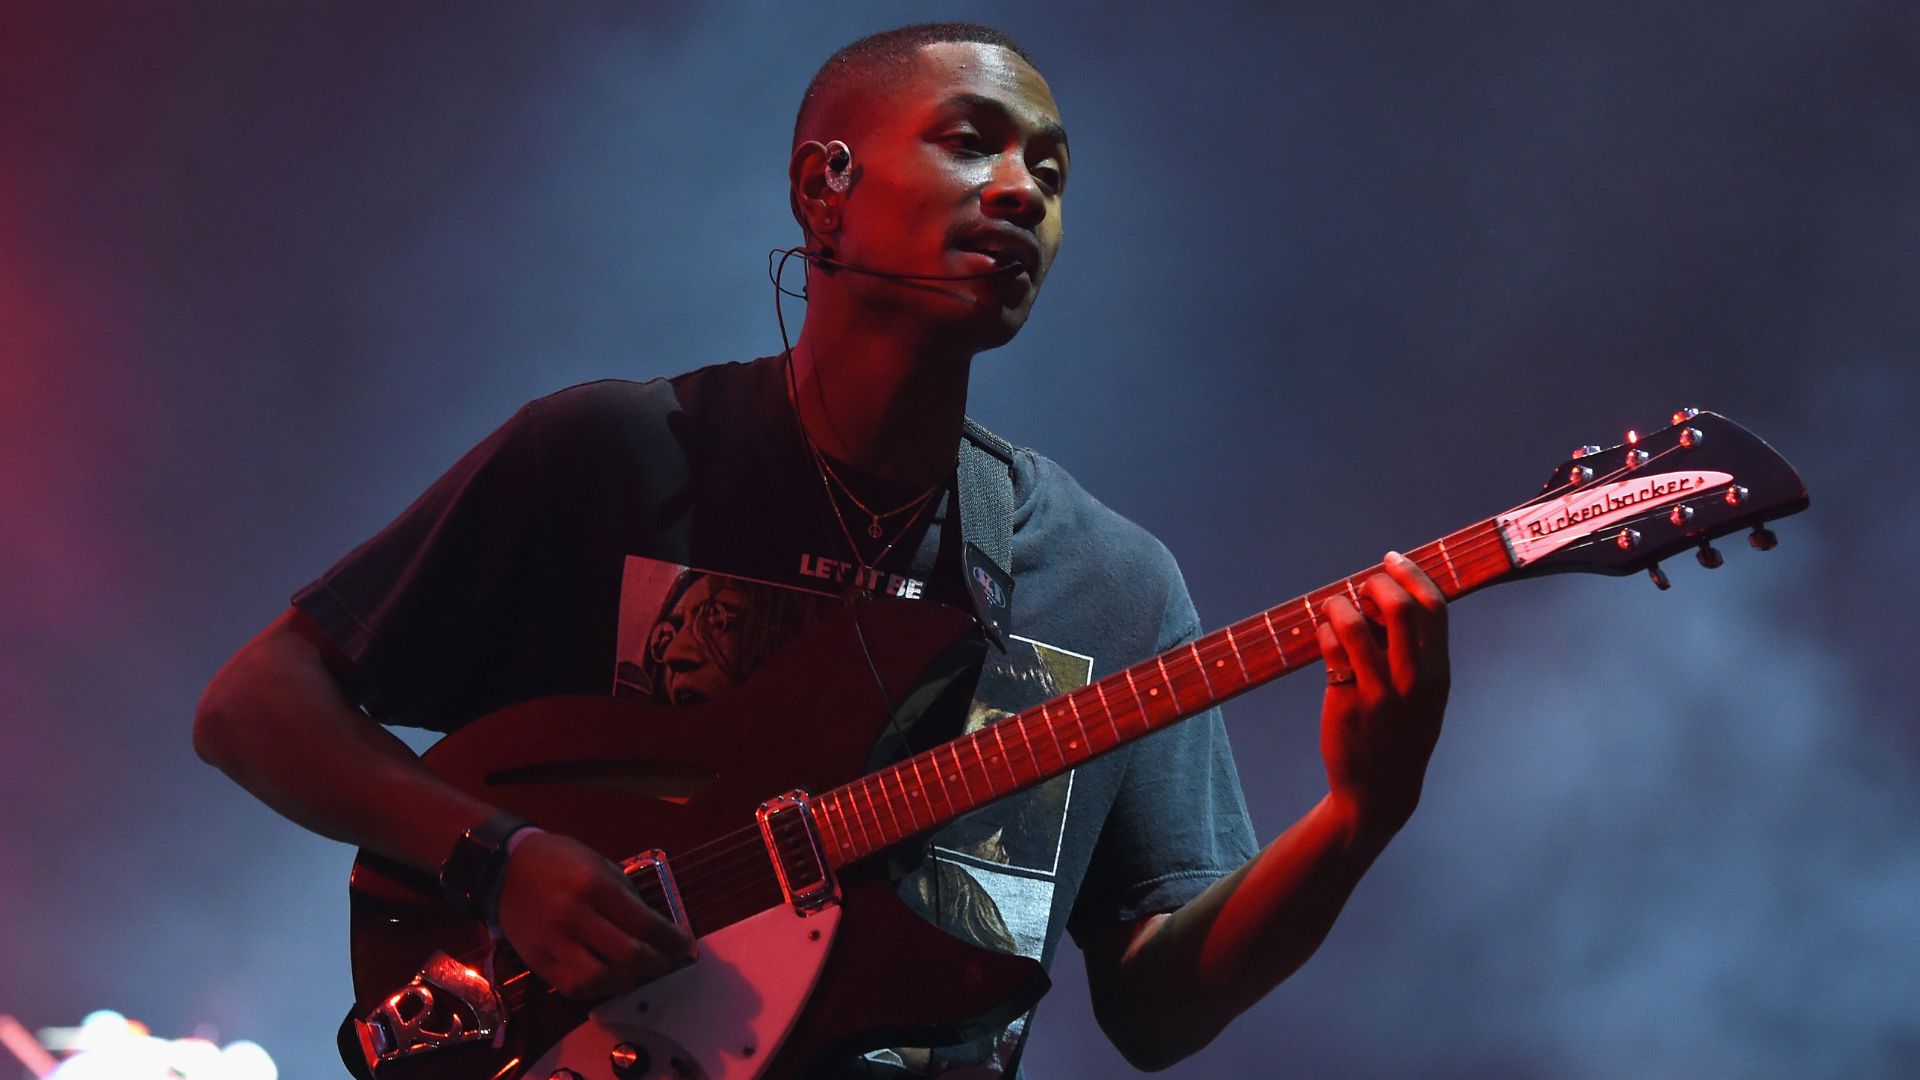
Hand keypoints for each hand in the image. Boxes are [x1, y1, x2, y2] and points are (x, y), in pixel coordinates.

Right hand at [494, 830, 696, 1000]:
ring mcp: (553, 941)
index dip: (670, 939)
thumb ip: (625, 895)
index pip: (643, 923)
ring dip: (626, 981)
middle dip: (655, 963)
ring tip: (635, 972)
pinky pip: (572, 987)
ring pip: (600, 978)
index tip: (685, 945)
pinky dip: (596, 989)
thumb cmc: (558, 860)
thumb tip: (655, 927)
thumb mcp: (598, 863)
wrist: (503, 867)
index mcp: (594, 886)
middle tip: (664, 962)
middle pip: (627, 955)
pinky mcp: (537, 960)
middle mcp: (574, 915)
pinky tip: (606, 978)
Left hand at [1315, 551, 1449, 838]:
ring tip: (1332, 607)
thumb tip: (1386, 599)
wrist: (1380, 791)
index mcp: (1438, 675)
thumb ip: (1416, 654)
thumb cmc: (1401, 735)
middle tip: (1361, 586)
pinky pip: (1331, 648)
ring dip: (1339, 603)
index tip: (1392, 559)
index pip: (1434, 608)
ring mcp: (1379, 692)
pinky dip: (1324, 631)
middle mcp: (1414, 681)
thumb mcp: (1425, 698)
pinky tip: (1324, 634)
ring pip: (1356, 623)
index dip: (1412, 574)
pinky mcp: (1346, 702)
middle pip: (1399, 607)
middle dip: (1376, 582)